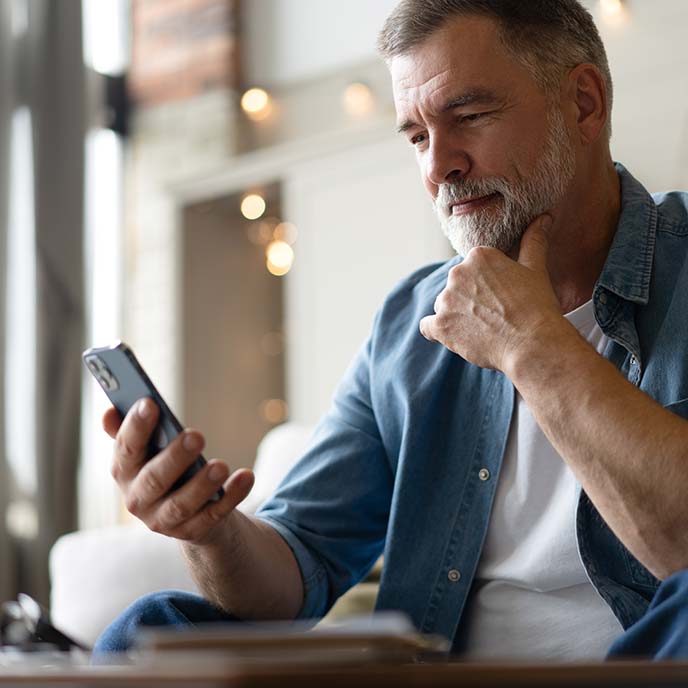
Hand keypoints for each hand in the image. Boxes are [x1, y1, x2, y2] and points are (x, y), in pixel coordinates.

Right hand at [103, 399, 253, 544]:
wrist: (186, 514)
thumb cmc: (164, 468)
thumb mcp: (146, 451)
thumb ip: (129, 431)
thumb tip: (109, 412)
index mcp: (124, 472)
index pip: (126, 449)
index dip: (135, 426)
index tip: (150, 402)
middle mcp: (138, 500)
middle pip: (154, 480)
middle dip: (174, 458)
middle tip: (196, 435)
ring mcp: (164, 520)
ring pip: (182, 504)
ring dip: (202, 485)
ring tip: (221, 465)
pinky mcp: (194, 530)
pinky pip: (214, 515)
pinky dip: (232, 496)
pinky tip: (246, 476)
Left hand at [420, 214, 564, 372]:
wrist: (532, 344)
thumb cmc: (537, 306)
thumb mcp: (536, 269)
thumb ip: (533, 242)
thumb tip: (543, 218)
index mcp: (478, 256)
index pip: (473, 270)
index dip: (486, 286)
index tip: (500, 297)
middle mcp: (457, 273)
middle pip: (457, 288)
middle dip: (471, 300)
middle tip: (495, 315)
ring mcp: (446, 300)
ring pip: (445, 306)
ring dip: (457, 316)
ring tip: (484, 329)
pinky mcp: (440, 326)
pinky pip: (428, 326)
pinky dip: (437, 331)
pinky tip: (453, 336)